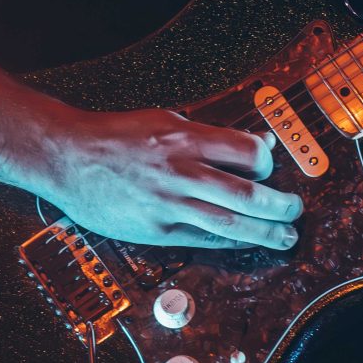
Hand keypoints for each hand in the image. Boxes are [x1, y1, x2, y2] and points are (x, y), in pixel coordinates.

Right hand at [35, 106, 301, 249]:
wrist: (67, 157)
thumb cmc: (116, 135)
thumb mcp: (166, 119)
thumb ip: (211, 133)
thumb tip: (257, 142)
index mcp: (185, 138)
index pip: (246, 152)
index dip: (266, 163)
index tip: (269, 170)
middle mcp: (180, 171)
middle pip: (245, 194)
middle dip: (278, 206)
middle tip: (295, 210)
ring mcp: (167, 203)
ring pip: (228, 223)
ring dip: (264, 232)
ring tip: (285, 237)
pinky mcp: (154, 229)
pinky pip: (200, 239)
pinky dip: (228, 241)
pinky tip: (245, 243)